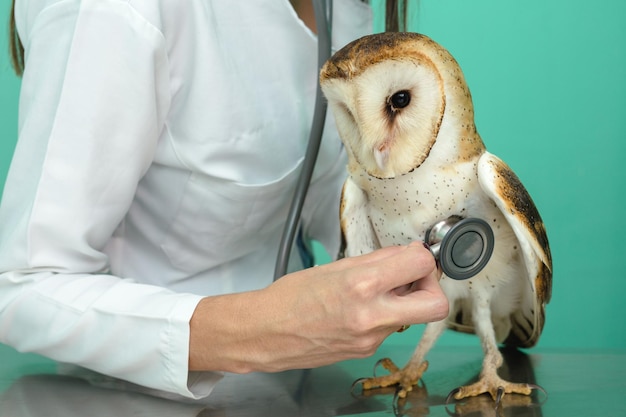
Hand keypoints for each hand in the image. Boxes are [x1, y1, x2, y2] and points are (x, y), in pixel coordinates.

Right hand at [188, 242, 447, 372]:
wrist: (266, 333)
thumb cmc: (291, 296)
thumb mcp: (335, 267)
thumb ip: (377, 261)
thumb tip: (407, 253)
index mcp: (362, 285)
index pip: (421, 264)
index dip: (422, 256)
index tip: (413, 256)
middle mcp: (372, 316)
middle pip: (436, 305)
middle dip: (431, 286)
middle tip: (414, 277)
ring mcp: (372, 339)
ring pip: (413, 317)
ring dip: (405, 300)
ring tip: (376, 291)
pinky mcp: (366, 351)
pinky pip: (390, 329)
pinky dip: (385, 315)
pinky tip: (360, 308)